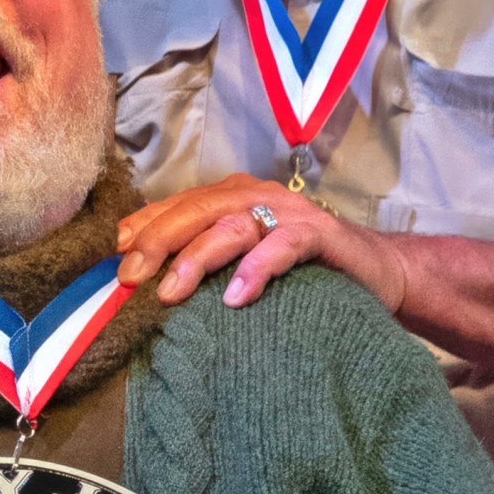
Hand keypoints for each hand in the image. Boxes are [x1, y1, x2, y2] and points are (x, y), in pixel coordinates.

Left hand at [117, 174, 407, 314]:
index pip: (179, 205)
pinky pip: (282, 246)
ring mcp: (289, 213)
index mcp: (232, 199)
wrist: (376, 271)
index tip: (116, 256)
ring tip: (171, 293)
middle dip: (159, 242)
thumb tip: (148, 283)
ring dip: (198, 257)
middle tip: (131, 278)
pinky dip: (256, 269)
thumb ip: (204, 262)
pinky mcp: (320, 235)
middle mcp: (256, 197)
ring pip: (232, 225)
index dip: (145, 226)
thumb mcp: (243, 264)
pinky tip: (235, 296)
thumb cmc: (299, 271)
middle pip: (197, 210)